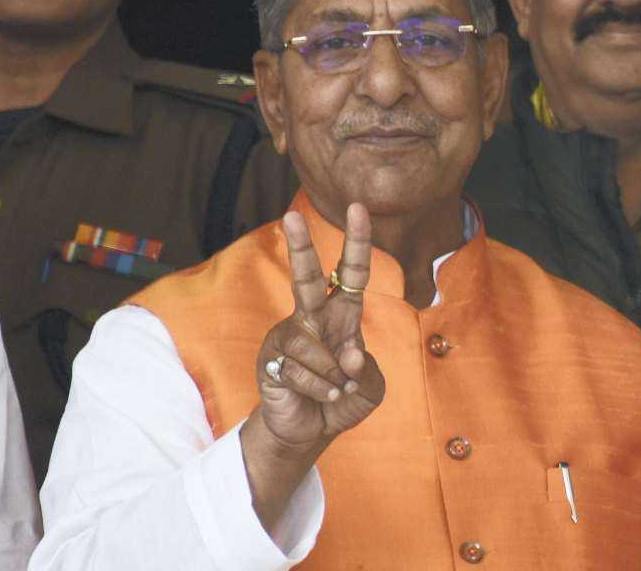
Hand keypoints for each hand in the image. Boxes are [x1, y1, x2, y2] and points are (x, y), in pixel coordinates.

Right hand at [252, 203, 384, 452]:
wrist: (311, 432)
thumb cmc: (344, 399)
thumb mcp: (370, 386)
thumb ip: (366, 369)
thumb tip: (349, 354)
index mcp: (343, 315)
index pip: (352, 273)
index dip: (357, 242)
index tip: (357, 208)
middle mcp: (313, 318)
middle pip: (306, 278)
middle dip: (300, 247)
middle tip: (291, 216)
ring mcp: (288, 337)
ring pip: (312, 345)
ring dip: (335, 376)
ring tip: (336, 390)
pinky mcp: (270, 360)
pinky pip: (299, 370)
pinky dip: (319, 390)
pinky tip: (318, 396)